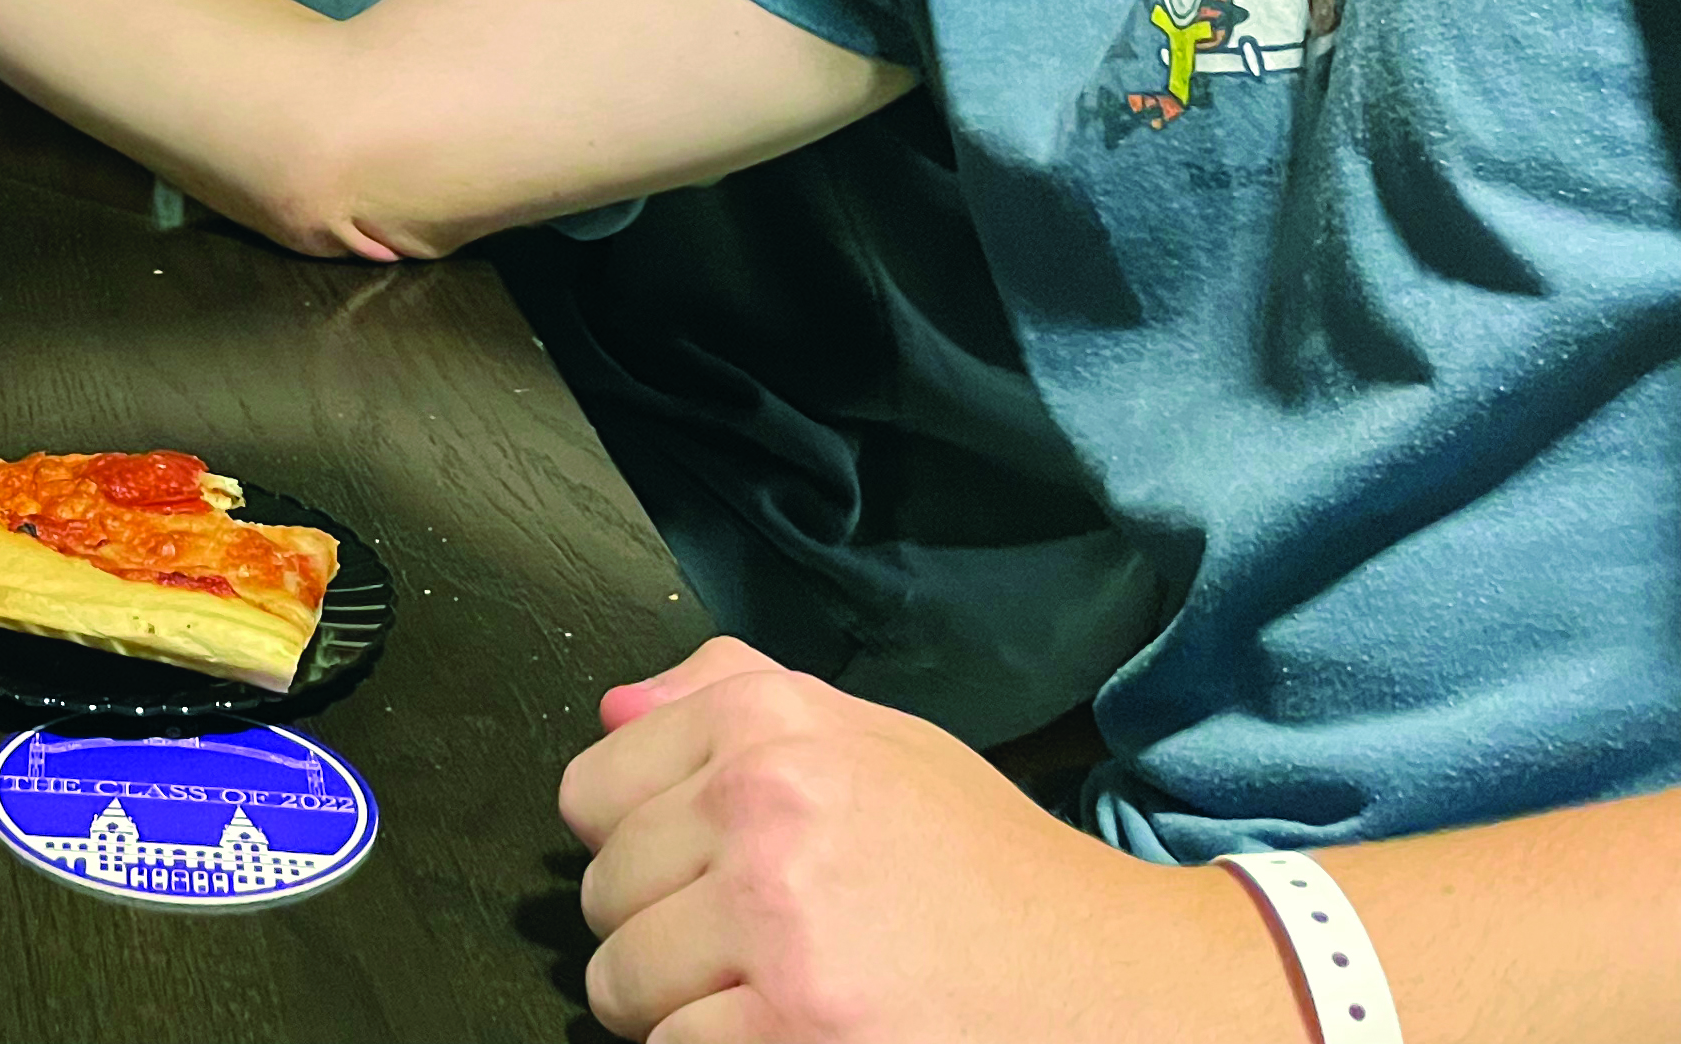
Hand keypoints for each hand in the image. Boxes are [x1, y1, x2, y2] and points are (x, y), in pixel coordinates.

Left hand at [560, 639, 1293, 1042]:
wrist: (1124, 991)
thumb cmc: (992, 873)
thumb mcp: (880, 746)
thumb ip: (735, 704)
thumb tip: (613, 712)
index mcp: (771, 723)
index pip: (590, 792)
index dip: (638, 847)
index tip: (702, 876)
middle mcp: (763, 806)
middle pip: (603, 898)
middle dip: (661, 937)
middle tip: (758, 955)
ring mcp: (780, 926)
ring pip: (624, 988)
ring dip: (683, 1013)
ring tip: (779, 1003)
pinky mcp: (798, 1032)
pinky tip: (801, 1039)